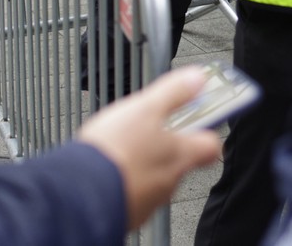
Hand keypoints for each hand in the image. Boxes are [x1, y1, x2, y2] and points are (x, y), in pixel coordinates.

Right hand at [76, 67, 221, 229]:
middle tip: (149, 130)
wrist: (80, 193)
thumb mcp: (146, 108)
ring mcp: (150, 199)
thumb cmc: (115, 152)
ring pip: (156, 178)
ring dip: (144, 163)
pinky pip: (133, 193)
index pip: (211, 146)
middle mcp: (171, 181)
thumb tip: (198, 78)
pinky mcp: (128, 212)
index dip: (207, 132)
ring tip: (122, 148)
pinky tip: (109, 168)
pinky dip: (126, 180)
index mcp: (181, 154)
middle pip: (181, 161)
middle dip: (168, 146)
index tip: (198, 121)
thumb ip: (175, 92)